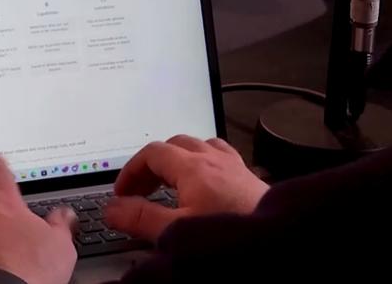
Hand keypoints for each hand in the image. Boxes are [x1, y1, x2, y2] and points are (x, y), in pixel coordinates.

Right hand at [105, 135, 268, 241]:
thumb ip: (140, 218)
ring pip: (200, 147)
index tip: (122, 193)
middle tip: (140, 189)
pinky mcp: (250, 180)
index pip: (152, 153)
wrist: (279, 245)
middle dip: (152, 164)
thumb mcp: (176, 232)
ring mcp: (235, 168)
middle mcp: (215, 160)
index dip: (131, 170)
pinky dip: (205, 164)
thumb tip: (113, 209)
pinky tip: (206, 184)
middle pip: (174, 145)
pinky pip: (222, 158)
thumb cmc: (233, 238)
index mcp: (194, 167)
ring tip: (170, 182)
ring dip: (179, 160)